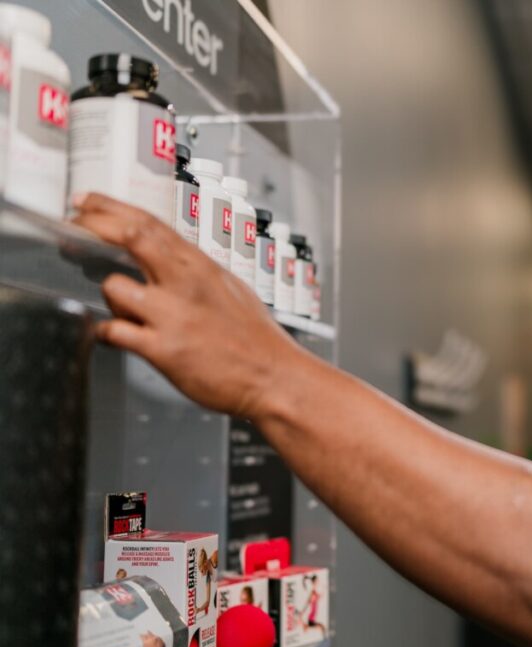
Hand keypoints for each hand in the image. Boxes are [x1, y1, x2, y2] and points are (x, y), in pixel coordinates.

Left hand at [71, 193, 303, 418]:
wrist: (275, 377)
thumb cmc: (257, 339)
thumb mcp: (232, 289)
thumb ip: (197, 274)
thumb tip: (171, 262)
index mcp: (203, 267)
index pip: (150, 224)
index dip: (111, 208)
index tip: (88, 201)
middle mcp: (186, 285)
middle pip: (130, 238)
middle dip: (92, 226)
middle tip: (73, 227)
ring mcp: (173, 316)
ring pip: (115, 288)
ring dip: (110, 296)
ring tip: (121, 308)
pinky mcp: (163, 350)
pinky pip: (115, 332)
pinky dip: (107, 332)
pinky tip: (113, 335)